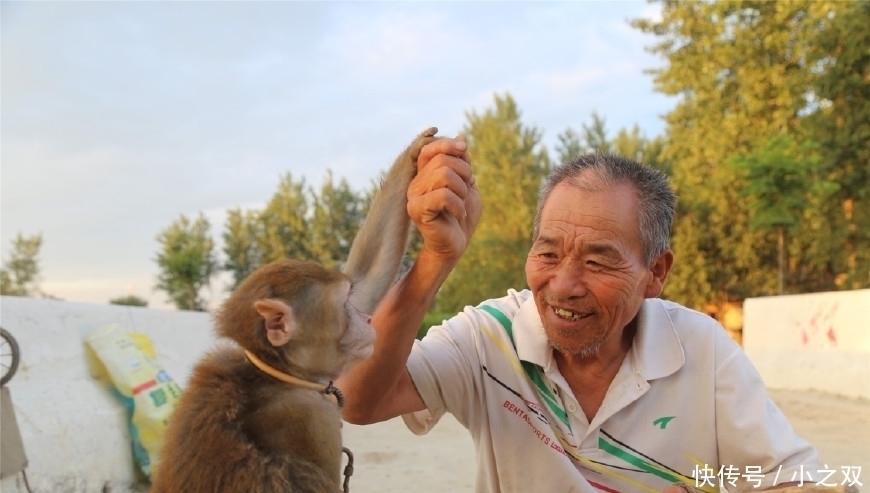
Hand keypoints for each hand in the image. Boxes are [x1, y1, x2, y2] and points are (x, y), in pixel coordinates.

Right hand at [407, 135, 480, 264]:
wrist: (456, 245)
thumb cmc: (462, 216)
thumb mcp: (468, 184)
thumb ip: (462, 162)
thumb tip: (461, 137)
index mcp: (425, 174)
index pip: (430, 148)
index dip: (448, 145)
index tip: (464, 151)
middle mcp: (416, 182)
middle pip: (443, 160)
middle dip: (464, 173)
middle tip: (466, 191)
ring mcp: (414, 196)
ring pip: (444, 175)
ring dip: (462, 190)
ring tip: (461, 204)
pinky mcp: (416, 210)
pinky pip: (443, 196)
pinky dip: (458, 205)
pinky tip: (458, 214)